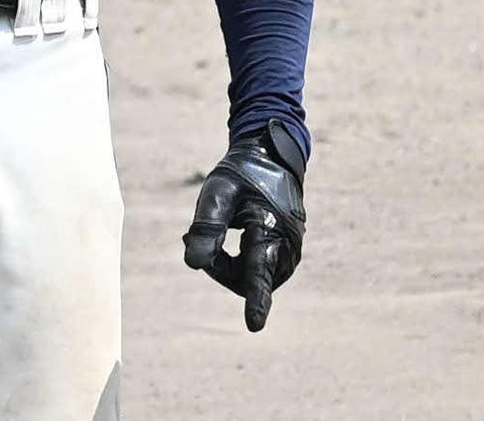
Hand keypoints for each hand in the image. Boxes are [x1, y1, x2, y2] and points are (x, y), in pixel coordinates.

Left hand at [182, 120, 305, 331]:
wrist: (271, 159)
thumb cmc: (241, 175)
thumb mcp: (218, 193)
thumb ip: (207, 228)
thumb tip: (193, 265)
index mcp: (271, 228)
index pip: (258, 271)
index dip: (255, 300)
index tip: (254, 325)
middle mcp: (287, 247)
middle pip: (245, 279)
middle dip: (218, 266)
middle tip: (194, 236)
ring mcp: (290, 253)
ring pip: (250, 279)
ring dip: (227, 265)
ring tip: (215, 233)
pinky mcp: (286, 255)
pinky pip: (257, 272)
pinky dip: (238, 262)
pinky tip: (228, 238)